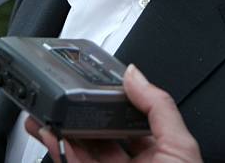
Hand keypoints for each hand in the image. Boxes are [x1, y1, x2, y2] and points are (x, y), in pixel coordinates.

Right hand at [25, 63, 202, 161]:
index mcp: (158, 150)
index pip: (130, 115)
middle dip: (79, 112)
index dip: (111, 98)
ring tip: (45, 111)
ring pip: (80, 149)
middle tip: (63, 94)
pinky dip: (58, 148)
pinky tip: (49, 133)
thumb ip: (158, 107)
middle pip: (100, 131)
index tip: (94, 82)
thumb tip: (135, 74)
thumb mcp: (179, 148)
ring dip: (61, 128)